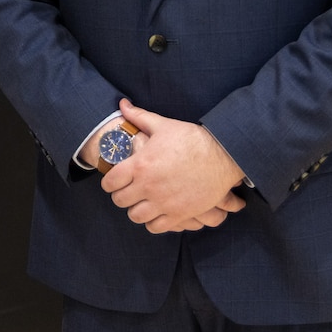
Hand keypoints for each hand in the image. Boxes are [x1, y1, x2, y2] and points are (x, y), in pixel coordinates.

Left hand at [100, 99, 246, 233]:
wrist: (223, 156)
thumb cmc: (192, 139)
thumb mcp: (163, 125)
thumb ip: (139, 117)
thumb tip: (122, 104)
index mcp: (140, 165)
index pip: (110, 182)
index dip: (109, 182)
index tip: (114, 180)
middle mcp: (149, 186)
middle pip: (120, 201)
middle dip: (121, 195)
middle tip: (128, 190)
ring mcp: (164, 203)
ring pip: (135, 216)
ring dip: (136, 209)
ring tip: (141, 201)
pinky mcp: (179, 214)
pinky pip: (156, 227)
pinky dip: (153, 221)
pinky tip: (156, 211)